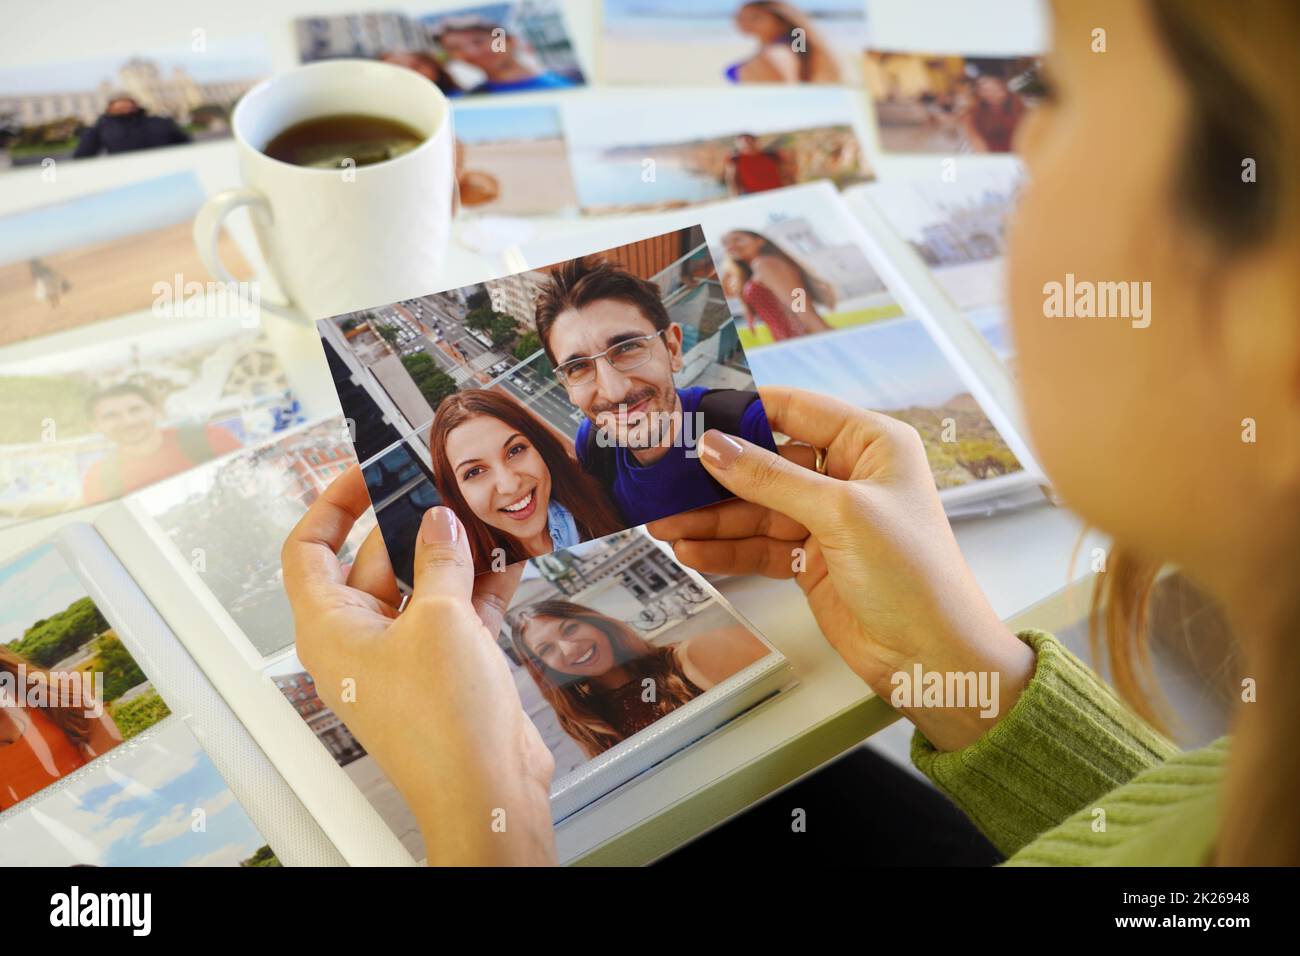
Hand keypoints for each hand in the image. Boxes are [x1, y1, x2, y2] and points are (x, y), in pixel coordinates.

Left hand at [282, 465, 555, 864]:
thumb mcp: (442, 620)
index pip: (309, 550)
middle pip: (373, 562)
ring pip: (420, 587)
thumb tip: (437, 522)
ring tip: (482, 520)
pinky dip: (478, 587)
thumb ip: (440, 560)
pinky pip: (454, 615)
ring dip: (452, 556)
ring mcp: (402, 657)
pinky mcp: (443, 671)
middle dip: (411, 526)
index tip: (366, 473)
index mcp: (330, 629)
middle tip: (444, 492)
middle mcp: (359, 642)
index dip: (333, 504)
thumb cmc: (442, 727)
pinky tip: (508, 560)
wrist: (487, 791)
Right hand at [648, 387, 1034, 750]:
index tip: (690, 416)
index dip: (741, 411)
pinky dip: (725, 549)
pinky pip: (758, 545)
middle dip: (716, 475)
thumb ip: (771, 479)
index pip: (795, 410)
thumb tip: (714, 447)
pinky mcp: (811, 561)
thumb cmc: (915, 576)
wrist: (933, 659)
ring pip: (755, 509)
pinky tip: (692, 550)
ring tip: (664, 523)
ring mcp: (828, 520)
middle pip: (766, 462)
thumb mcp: (841, 514)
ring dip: (710, 518)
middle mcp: (849, 476)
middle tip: (664, 479)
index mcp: (872, 444)